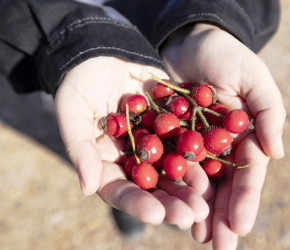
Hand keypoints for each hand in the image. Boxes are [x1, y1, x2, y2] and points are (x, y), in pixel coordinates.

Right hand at [54, 56, 210, 227]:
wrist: (102, 49)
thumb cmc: (79, 81)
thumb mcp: (72, 112)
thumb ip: (80, 149)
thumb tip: (87, 189)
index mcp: (106, 162)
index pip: (121, 190)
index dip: (137, 204)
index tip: (156, 215)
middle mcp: (133, 157)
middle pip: (153, 186)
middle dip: (172, 202)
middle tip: (192, 216)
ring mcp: (154, 142)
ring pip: (174, 168)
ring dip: (191, 184)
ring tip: (207, 199)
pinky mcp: (172, 123)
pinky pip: (187, 139)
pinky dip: (201, 152)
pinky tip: (217, 163)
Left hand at [161, 23, 285, 247]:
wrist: (190, 42)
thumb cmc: (228, 56)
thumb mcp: (254, 79)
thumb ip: (269, 113)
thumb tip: (278, 154)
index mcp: (245, 137)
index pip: (248, 175)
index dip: (246, 200)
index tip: (241, 227)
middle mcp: (221, 147)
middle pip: (223, 186)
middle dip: (222, 216)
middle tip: (219, 246)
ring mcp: (195, 144)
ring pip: (198, 182)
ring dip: (198, 210)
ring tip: (197, 236)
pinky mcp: (170, 138)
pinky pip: (171, 165)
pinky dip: (171, 186)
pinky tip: (168, 207)